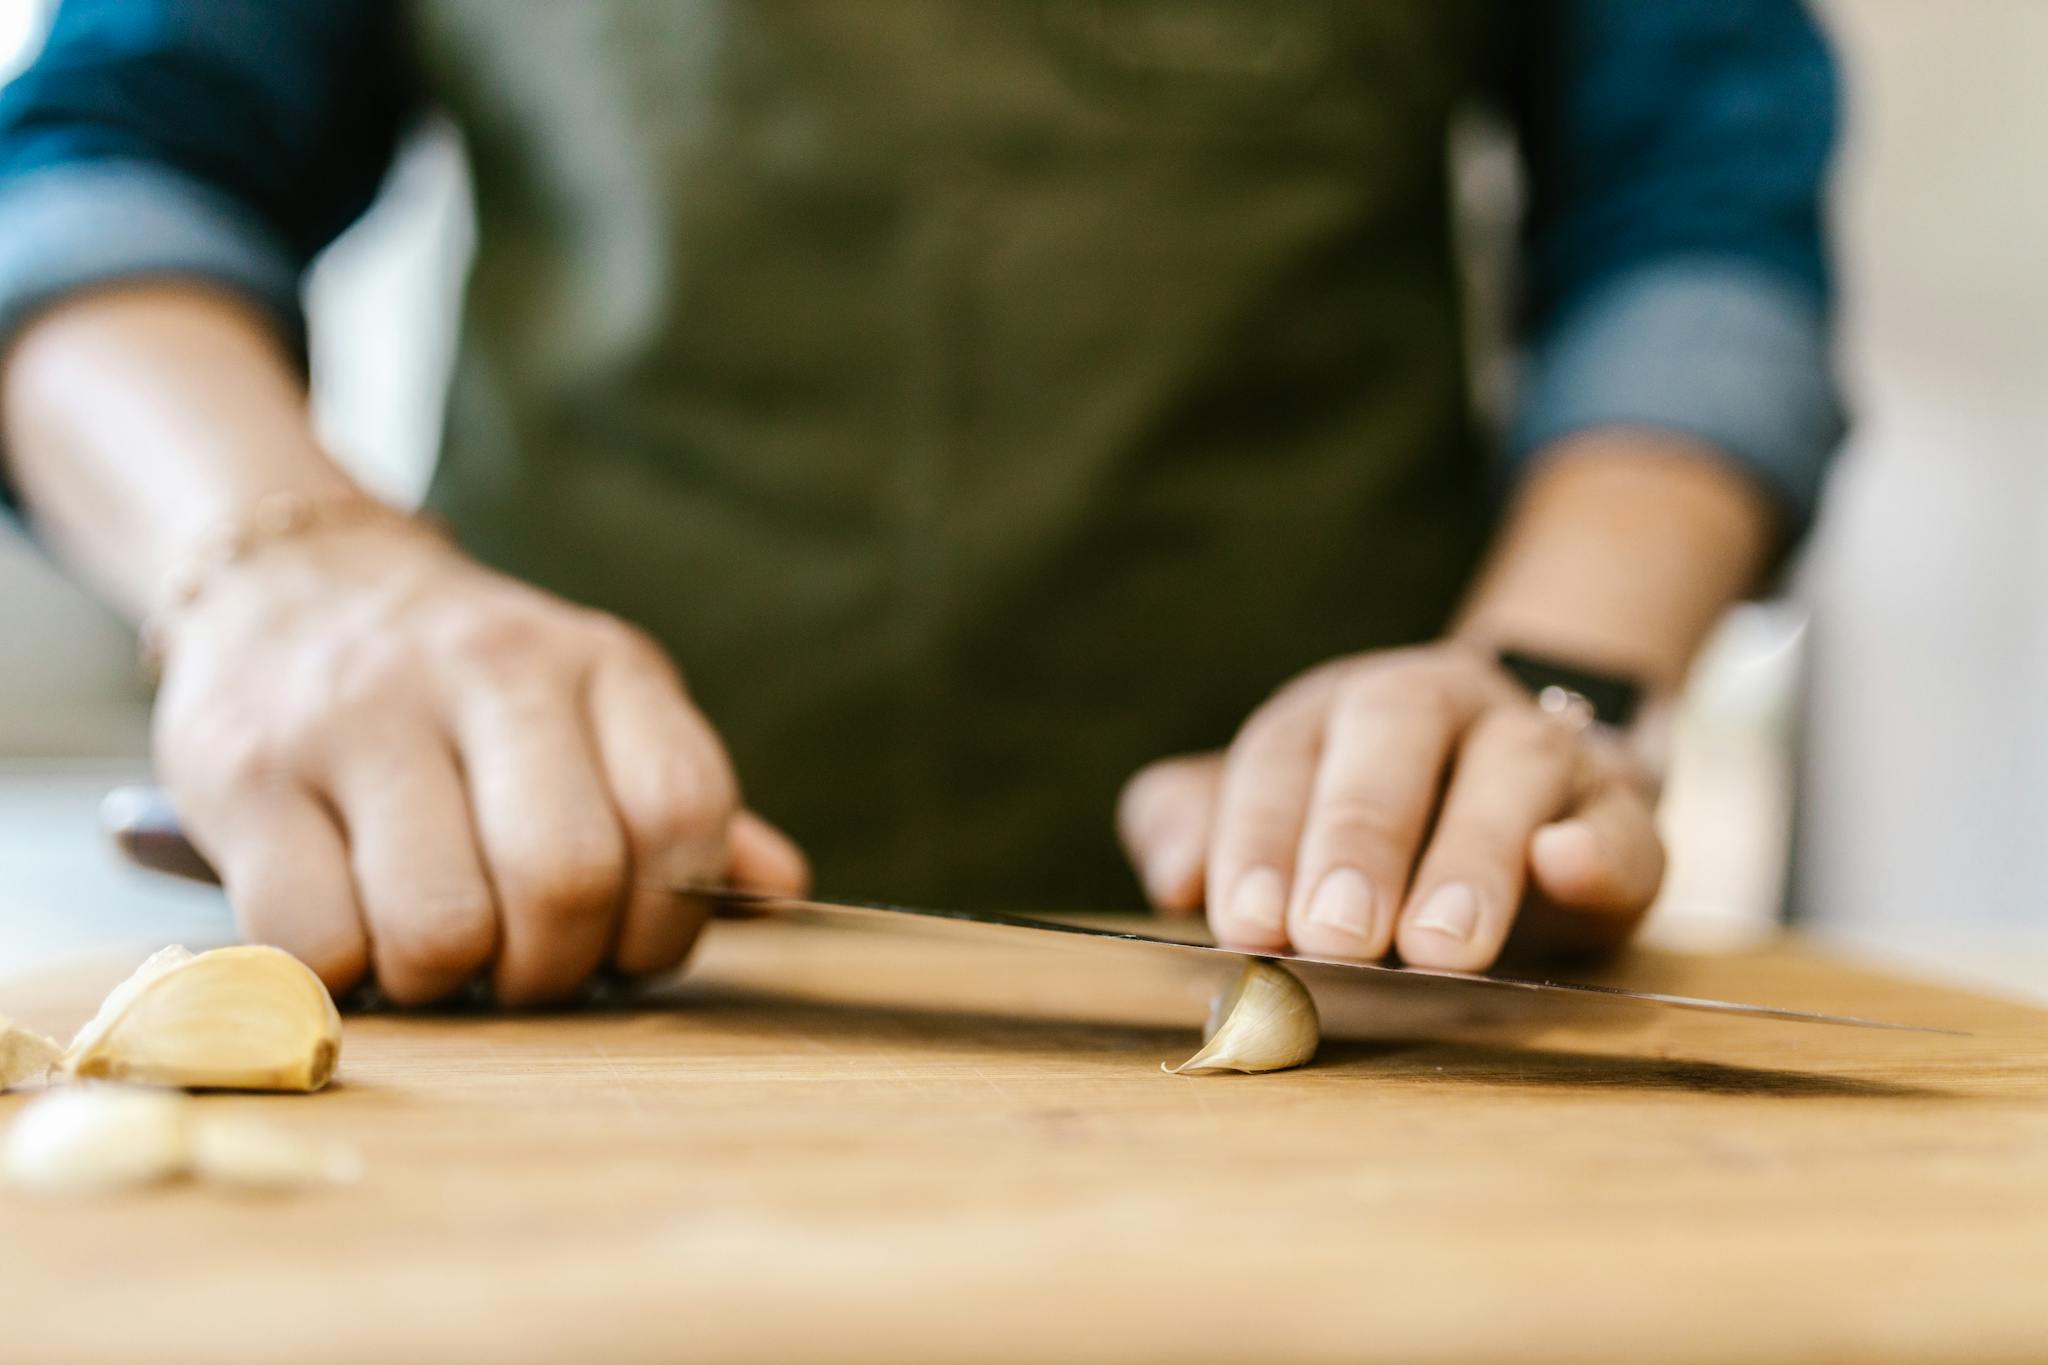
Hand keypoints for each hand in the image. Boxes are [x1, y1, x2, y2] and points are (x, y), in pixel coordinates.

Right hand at [151, 520, 807, 1004]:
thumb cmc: (476, 692)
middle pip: (566, 880)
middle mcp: (490, 672)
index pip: (682, 810)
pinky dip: (342, 974)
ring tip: (433, 949)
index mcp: (603, 665)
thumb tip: (781, 887)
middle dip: (552, 968)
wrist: (295, 578)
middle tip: (521, 965)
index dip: (666, 921)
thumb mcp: (600, 711)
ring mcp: (360, 716)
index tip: (623, 947)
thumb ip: (679, 802)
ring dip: (445, 979)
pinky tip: (350, 934)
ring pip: (440, 924)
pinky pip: (314, 939)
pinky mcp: (243, 771)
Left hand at [1117, 642, 1663, 970]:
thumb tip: (1171, 877)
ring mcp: (1540, 748)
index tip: (1246, 926)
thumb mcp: (1273, 820)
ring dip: (1473, 856)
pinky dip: (1598, 846)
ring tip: (1440, 948)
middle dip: (1357, 836)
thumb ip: (1196, 830)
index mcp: (1338, 710)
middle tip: (1333, 937)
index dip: (1259, 837)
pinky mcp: (1621, 811)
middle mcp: (1439, 705)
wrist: (1529, 794)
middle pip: (1392, 736)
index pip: (1284, 755)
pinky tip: (1565, 867)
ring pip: (1512, 769)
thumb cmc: (1367, 824)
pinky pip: (1622, 819)